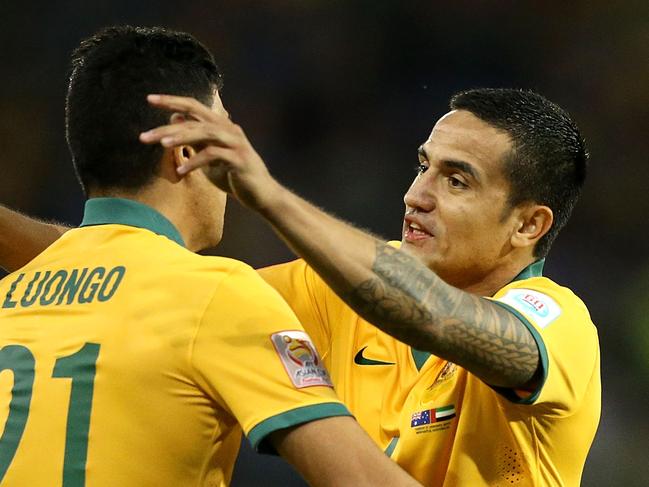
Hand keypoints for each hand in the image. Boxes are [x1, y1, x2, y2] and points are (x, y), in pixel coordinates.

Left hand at [139, 94, 280, 210]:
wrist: (261, 195)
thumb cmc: (234, 176)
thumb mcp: (209, 156)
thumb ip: (194, 139)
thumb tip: (175, 119)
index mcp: (221, 126)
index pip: (194, 106)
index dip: (172, 101)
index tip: (150, 99)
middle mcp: (229, 129)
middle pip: (195, 118)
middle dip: (168, 126)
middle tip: (145, 136)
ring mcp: (235, 143)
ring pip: (205, 132)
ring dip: (181, 137)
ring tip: (162, 144)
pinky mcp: (239, 159)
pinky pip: (213, 155)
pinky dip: (195, 162)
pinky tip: (181, 171)